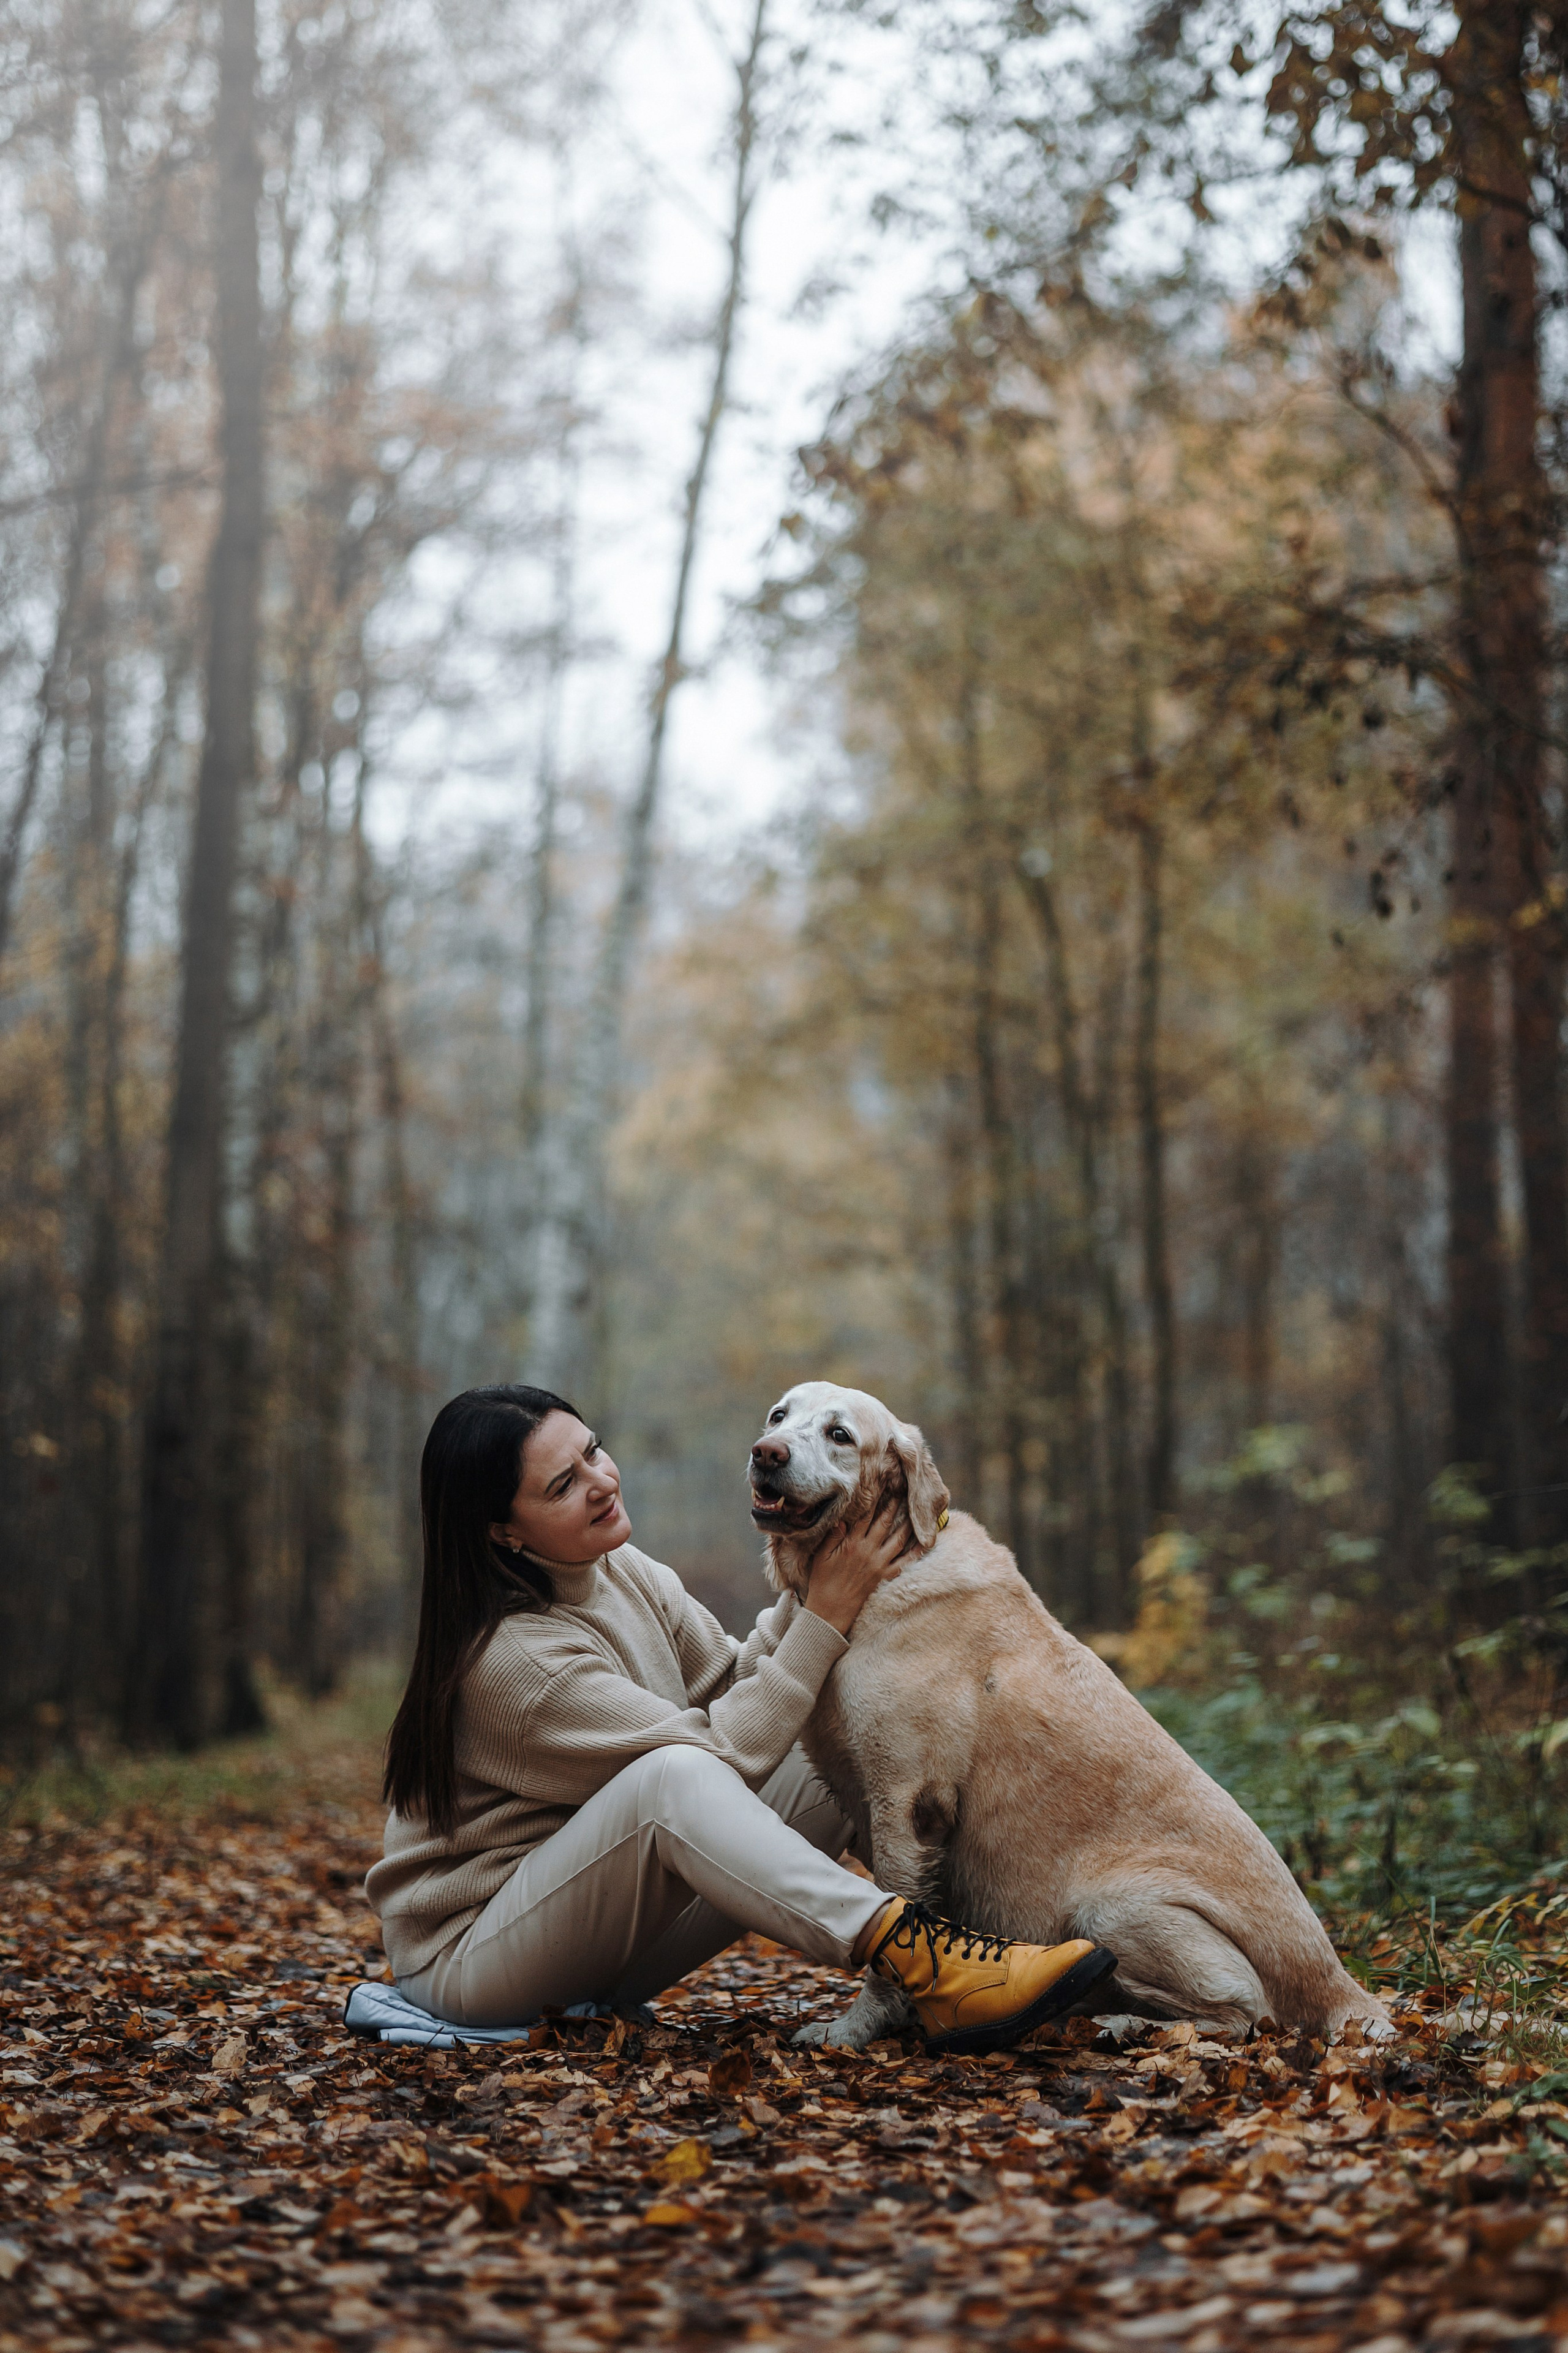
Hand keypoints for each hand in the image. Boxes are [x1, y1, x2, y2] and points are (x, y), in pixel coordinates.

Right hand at [802, 1494, 909, 1636]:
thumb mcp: (822, 1556)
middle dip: (894, 1506)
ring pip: (898, 1540)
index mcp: (852, 1544)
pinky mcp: (885, 1577)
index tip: (881, 1488)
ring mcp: (879, 1565)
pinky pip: (905, 1563)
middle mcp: (868, 1551)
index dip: (874, 1501)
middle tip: (902, 1492)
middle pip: (884, 1523)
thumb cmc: (822, 1582)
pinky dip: (915, 1553)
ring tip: (913, 1511)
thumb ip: (833, 1536)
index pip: (865, 1517)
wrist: (831, 1610)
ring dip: (907, 1524)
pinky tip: (923, 1543)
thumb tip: (843, 1518)